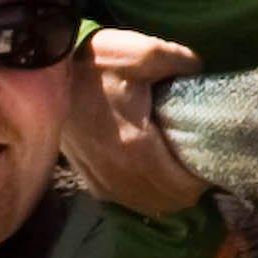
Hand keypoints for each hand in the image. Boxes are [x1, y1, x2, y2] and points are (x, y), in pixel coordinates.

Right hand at [72, 29, 204, 218]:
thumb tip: (200, 72)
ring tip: (179, 166)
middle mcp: (119, 174)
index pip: (183, 186)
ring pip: (150, 206)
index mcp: (136, 148)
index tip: (214, 155)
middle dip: (191, 186)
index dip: (204, 176)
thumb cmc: (95, 63)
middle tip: (200, 159)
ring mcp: (102, 181)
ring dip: (168, 192)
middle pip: (172, 202)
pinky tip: (152, 170)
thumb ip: (180, 62)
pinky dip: (146, 192)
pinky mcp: (90, 180)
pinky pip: (128, 200)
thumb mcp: (142, 51)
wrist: (43, 74)